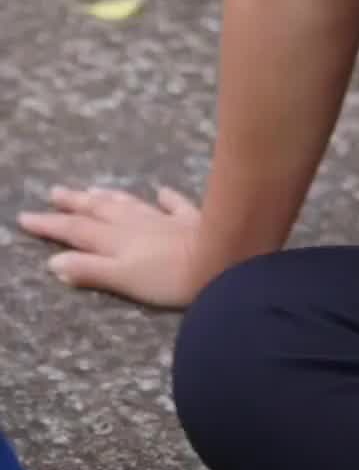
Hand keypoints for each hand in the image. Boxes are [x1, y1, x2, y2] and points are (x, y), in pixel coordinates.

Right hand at [18, 184, 204, 307]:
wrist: (222, 259)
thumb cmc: (171, 278)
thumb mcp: (124, 279)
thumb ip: (91, 270)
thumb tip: (54, 262)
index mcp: (117, 240)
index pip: (77, 231)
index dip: (50, 225)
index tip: (25, 216)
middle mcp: (136, 225)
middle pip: (100, 211)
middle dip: (74, 204)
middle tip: (54, 192)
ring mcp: (164, 221)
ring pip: (129, 205)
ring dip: (109, 197)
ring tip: (93, 190)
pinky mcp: (191, 222)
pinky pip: (174, 206)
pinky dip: (165, 198)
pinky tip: (162, 191)